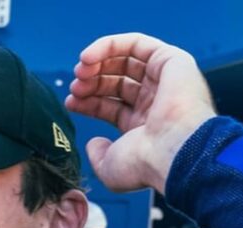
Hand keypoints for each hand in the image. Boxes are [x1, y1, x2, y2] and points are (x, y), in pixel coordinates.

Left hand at [66, 33, 216, 192]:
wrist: (172, 151)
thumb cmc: (145, 165)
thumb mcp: (110, 169)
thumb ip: (98, 157)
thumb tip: (93, 143)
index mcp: (145, 127)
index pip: (112, 106)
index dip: (88, 102)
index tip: (70, 102)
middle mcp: (156, 103)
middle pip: (117, 83)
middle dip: (92, 82)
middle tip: (75, 87)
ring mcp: (165, 81)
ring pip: (126, 61)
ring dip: (98, 62)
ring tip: (80, 72)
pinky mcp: (172, 61)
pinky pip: (136, 43)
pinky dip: (109, 45)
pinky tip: (88, 57)